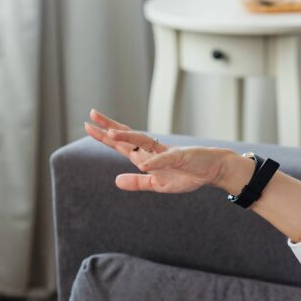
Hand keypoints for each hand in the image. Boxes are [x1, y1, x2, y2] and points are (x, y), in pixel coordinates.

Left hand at [84, 109, 228, 193]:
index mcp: (146, 157)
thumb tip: (116, 181)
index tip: (88, 126)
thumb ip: (138, 182)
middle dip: (110, 127)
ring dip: (128, 138)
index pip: (121, 145)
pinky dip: (154, 160)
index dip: (105, 136)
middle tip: (91, 115)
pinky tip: (142, 162)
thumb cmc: (186, 175)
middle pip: (128, 136)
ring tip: (110, 134)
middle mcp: (153, 151)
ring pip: (143, 142)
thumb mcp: (158, 184)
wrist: (211, 169)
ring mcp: (166, 153)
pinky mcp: (180, 157)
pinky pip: (164, 159)